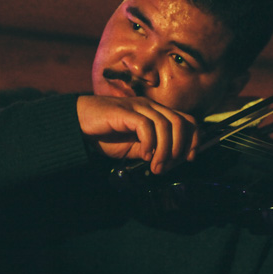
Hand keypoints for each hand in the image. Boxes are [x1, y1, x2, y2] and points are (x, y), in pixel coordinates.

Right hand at [76, 95, 198, 173]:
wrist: (78, 124)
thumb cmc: (106, 134)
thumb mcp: (134, 147)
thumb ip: (152, 150)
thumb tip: (171, 161)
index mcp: (156, 113)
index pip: (187, 120)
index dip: (194, 139)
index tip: (189, 158)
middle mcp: (151, 107)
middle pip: (180, 122)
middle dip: (179, 148)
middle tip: (167, 166)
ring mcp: (138, 107)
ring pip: (165, 124)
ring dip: (164, 150)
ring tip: (155, 165)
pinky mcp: (125, 111)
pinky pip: (146, 126)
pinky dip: (149, 143)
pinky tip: (144, 155)